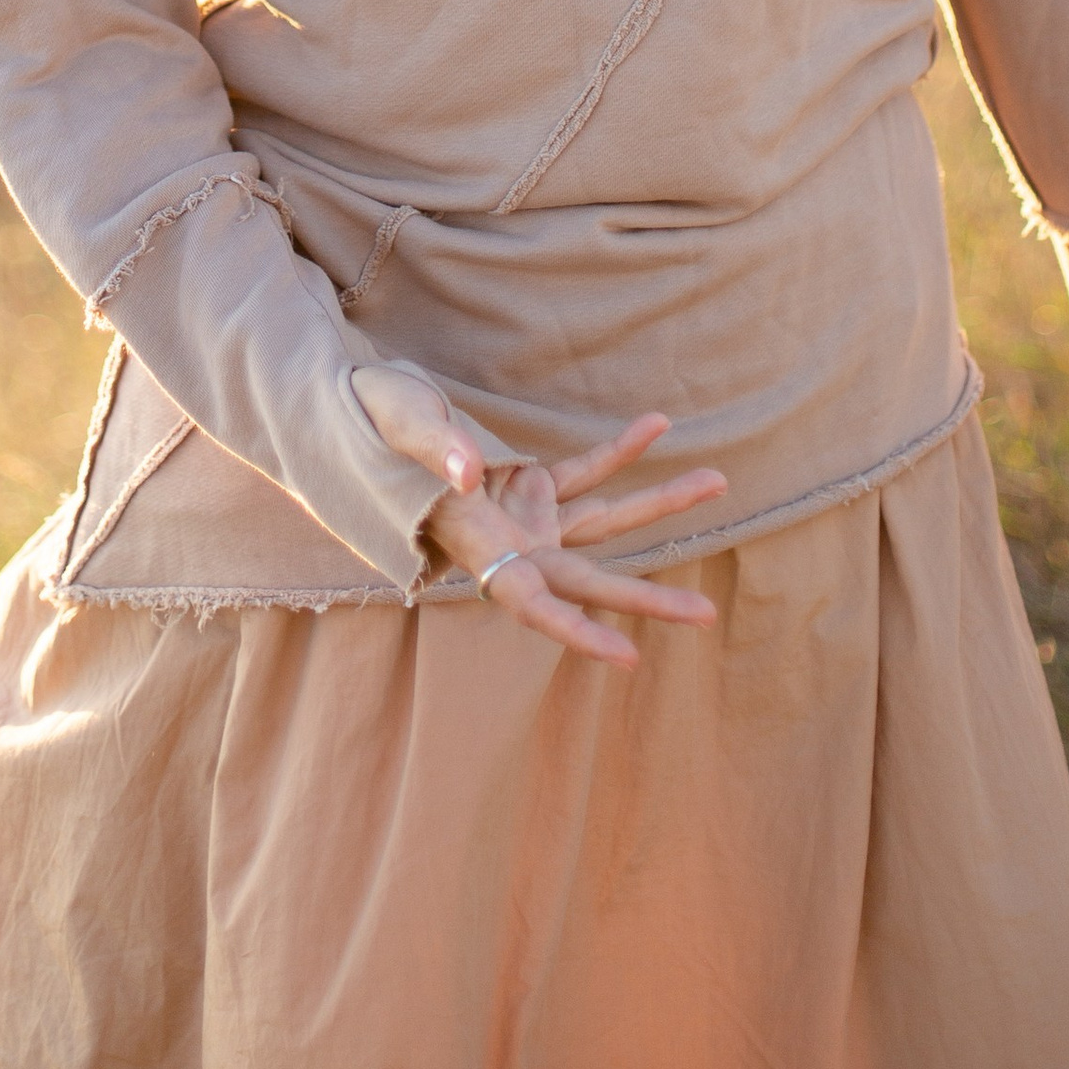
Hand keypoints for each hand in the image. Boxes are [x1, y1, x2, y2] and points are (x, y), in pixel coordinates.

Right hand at [352, 361, 726, 665]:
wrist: (350, 411)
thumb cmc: (362, 422)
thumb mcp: (395, 424)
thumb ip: (434, 447)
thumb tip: (472, 472)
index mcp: (474, 546)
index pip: (530, 603)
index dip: (577, 633)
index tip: (627, 657)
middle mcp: (507, 545)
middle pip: (587, 581)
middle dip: (647, 598)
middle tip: (707, 617)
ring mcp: (524, 516)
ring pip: (603, 522)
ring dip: (659, 505)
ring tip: (718, 482)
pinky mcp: (531, 484)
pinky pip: (584, 473)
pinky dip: (620, 452)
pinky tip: (657, 425)